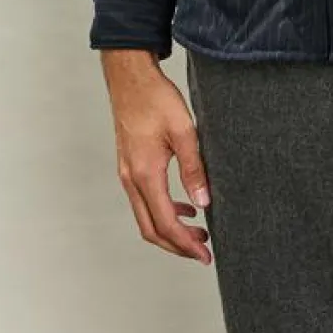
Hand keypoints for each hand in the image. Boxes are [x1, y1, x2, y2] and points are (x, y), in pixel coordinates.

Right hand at [101, 49, 212, 264]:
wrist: (131, 77)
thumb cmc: (155, 98)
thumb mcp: (183, 131)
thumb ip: (194, 168)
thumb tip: (204, 202)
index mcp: (145, 174)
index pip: (165, 223)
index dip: (185, 244)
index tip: (205, 254)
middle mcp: (131, 179)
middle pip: (151, 229)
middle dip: (177, 246)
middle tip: (203, 251)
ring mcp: (127, 173)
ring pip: (146, 217)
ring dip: (170, 229)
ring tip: (199, 231)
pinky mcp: (129, 166)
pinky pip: (144, 200)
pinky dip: (163, 211)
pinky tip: (185, 205)